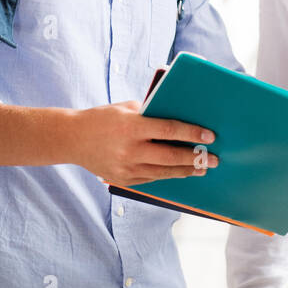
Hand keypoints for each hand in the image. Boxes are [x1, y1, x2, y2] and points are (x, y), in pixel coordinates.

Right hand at [69, 101, 218, 185]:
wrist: (73, 139)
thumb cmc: (102, 118)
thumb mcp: (126, 108)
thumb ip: (150, 112)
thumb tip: (178, 115)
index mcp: (132, 126)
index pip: (169, 130)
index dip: (191, 133)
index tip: (209, 135)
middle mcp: (130, 149)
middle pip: (171, 156)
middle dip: (196, 158)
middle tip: (214, 158)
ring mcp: (126, 168)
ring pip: (164, 172)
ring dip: (187, 170)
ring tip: (203, 168)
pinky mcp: (124, 180)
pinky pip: (152, 179)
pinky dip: (168, 175)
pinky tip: (181, 171)